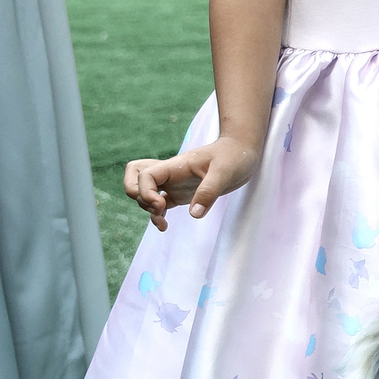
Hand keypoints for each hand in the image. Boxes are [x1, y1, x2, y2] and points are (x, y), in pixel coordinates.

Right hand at [126, 137, 260, 230]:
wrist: (244, 152)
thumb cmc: (235, 156)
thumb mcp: (225, 172)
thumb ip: (209, 191)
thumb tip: (194, 214)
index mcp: (176, 165)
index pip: (144, 175)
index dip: (145, 191)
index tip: (162, 204)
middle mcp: (170, 174)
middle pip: (134, 179)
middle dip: (137, 196)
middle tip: (158, 207)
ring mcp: (174, 184)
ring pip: (144, 193)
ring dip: (147, 209)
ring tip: (163, 222)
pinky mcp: (182, 193)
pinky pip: (159, 204)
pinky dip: (156, 215)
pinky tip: (165, 226)